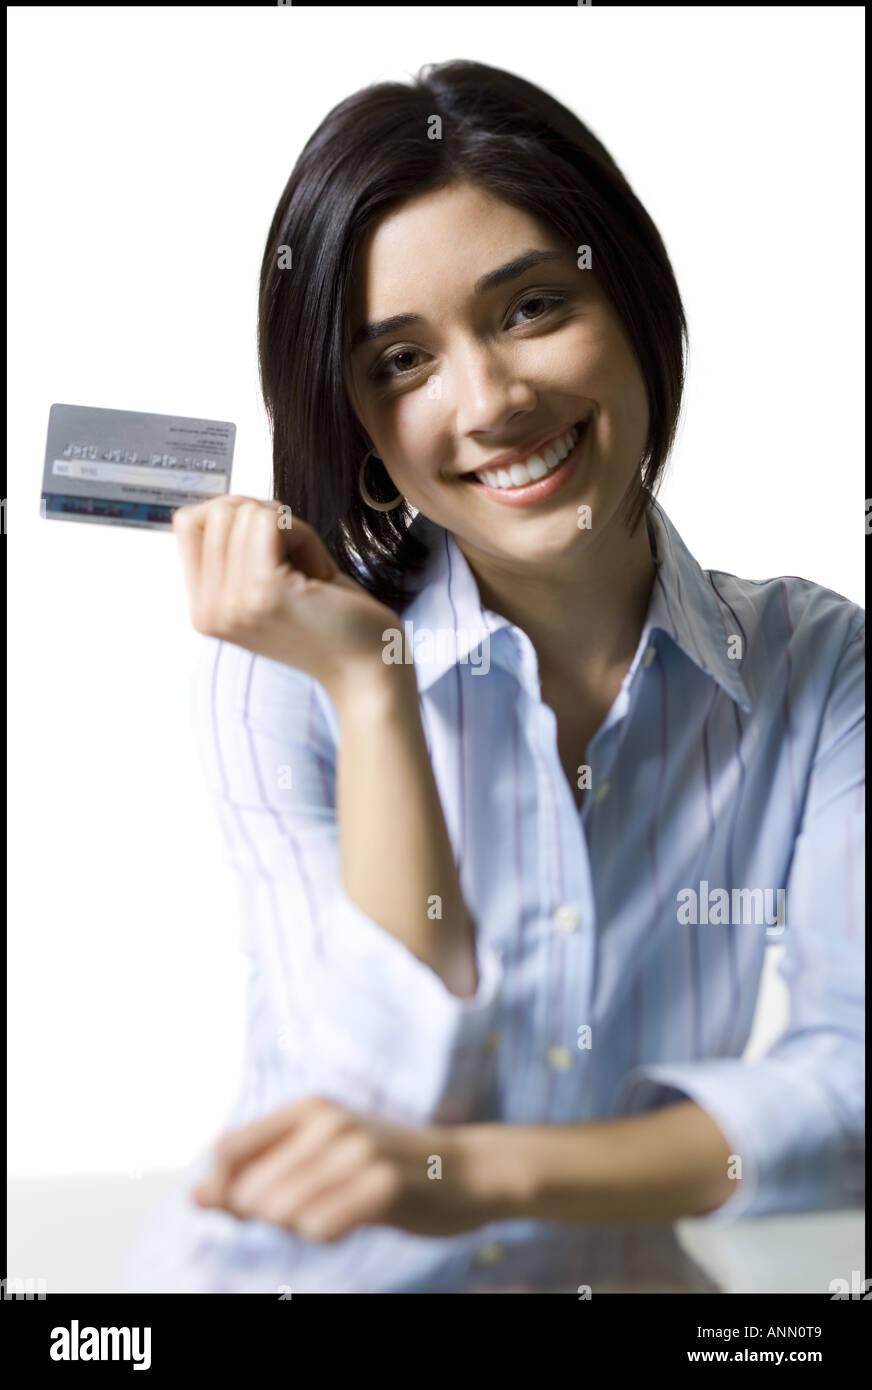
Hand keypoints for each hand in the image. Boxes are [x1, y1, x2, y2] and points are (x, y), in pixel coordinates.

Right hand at [172, 495, 401, 702]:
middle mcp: (209, 611)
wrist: (368, 669)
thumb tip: (226, 502)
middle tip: (300, 567)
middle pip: (218, 512)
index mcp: (204, 608)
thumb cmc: (330, 618)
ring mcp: (233, 603)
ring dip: (293, 531)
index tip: (274, 545)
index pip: (188, 523)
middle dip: (270, 523)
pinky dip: (305, 535)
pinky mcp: (264, 592)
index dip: (236, 514)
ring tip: (311, 575)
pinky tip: (320, 574)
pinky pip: (274, 521)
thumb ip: (236, 551)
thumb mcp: (267, 582)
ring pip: (248, 512)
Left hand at [190, 1095, 493, 1241]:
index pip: (227, 1151)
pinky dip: (325, 1234)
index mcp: (308, 1108)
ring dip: (299, 1227)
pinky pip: (320, 1227)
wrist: (465, 1170)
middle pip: (249, 1190)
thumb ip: (258, 1174)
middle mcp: (328, 1121)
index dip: (225, 1190)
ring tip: (334, 1213)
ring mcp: (357, 1149)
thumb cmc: (384, 1168)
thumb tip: (193, 1196)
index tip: (254, 1208)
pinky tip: (351, 1223)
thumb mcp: (319, 1159)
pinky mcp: (384, 1182)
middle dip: (267, 1217)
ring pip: (281, 1211)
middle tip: (312, 1211)